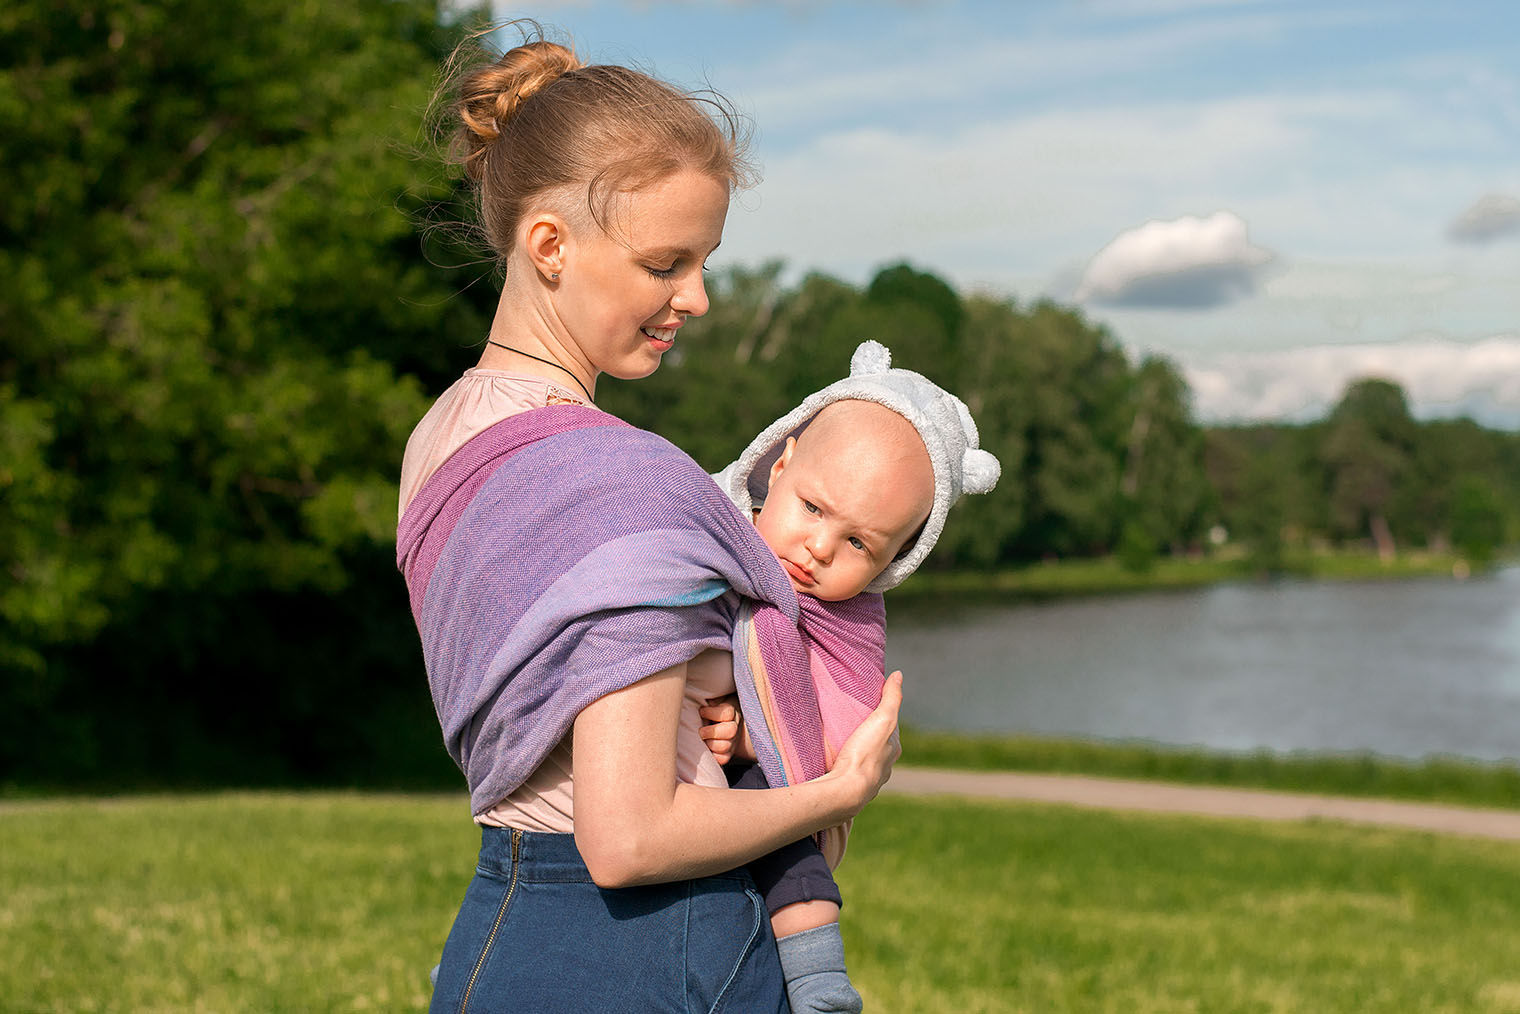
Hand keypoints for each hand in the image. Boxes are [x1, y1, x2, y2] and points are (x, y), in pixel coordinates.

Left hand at [699, 694, 754, 765]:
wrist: (720, 723)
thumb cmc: (712, 709)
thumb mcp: (714, 700)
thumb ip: (712, 699)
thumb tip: (708, 702)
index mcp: (731, 712)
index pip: (727, 713)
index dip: (712, 713)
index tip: (702, 711)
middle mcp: (734, 727)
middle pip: (730, 731)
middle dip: (712, 732)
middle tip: (701, 731)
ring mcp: (732, 742)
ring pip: (725, 746)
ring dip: (711, 744)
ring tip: (703, 740)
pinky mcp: (727, 754)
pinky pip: (723, 759)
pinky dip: (714, 756)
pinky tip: (707, 750)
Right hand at [824, 671, 902, 811]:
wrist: (845, 792)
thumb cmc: (864, 755)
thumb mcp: (882, 719)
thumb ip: (891, 698)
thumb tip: (898, 675)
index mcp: (893, 751)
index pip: (891, 728)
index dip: (883, 715)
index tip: (871, 705)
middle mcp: (884, 768)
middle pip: (878, 747)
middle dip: (870, 737)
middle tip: (854, 724)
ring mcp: (868, 782)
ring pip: (865, 764)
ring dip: (858, 756)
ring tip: (843, 745)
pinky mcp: (851, 790)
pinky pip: (850, 776)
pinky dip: (847, 770)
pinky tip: (836, 767)